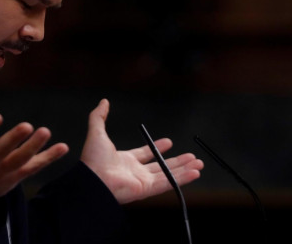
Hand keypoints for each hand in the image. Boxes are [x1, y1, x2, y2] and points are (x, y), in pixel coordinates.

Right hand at [0, 89, 68, 202]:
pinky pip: (35, 167)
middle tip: (28, 126)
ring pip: (21, 160)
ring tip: (45, 131)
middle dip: (14, 140)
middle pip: (2, 152)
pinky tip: (63, 147)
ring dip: (35, 147)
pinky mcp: (18, 176)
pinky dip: (49, 158)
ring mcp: (5, 171)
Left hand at [80, 99, 203, 203]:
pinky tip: (195, 173)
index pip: (144, 154)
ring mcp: (142, 181)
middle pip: (161, 166)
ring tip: (198, 163)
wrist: (92, 180)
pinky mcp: (147, 189)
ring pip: (168, 174)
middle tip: (191, 156)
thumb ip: (99, 117)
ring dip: (184, 169)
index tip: (169, 142)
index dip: (157, 148)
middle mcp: (135, 172)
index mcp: (124, 160)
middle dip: (178, 161)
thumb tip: (103, 101)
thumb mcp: (97, 132)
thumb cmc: (92, 160)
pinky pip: (168, 183)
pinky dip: (182, 178)